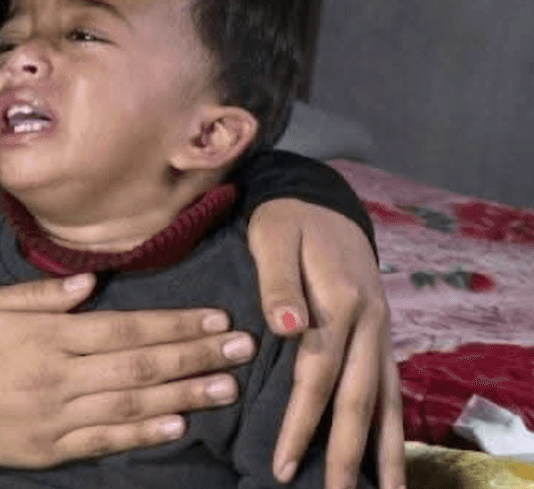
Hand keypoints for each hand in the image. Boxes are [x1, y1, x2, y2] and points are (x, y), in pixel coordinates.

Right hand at [0, 274, 255, 468]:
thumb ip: (42, 294)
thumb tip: (90, 284)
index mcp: (51, 336)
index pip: (126, 328)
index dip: (174, 324)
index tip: (215, 318)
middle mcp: (61, 375)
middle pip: (140, 365)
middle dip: (195, 356)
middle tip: (242, 348)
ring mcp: (58, 415)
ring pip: (132, 406)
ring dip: (183, 395)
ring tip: (226, 388)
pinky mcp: (51, 448)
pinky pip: (104, 441)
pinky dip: (143, 435)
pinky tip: (179, 426)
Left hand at [248, 198, 403, 488]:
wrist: (320, 200)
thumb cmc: (285, 222)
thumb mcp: (273, 238)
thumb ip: (277, 282)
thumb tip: (285, 324)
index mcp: (339, 301)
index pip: (316, 375)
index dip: (299, 422)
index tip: (281, 462)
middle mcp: (369, 322)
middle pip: (357, 399)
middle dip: (345, 453)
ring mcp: (380, 331)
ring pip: (386, 399)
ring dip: (383, 450)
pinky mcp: (381, 335)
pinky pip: (391, 388)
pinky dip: (392, 426)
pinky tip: (388, 458)